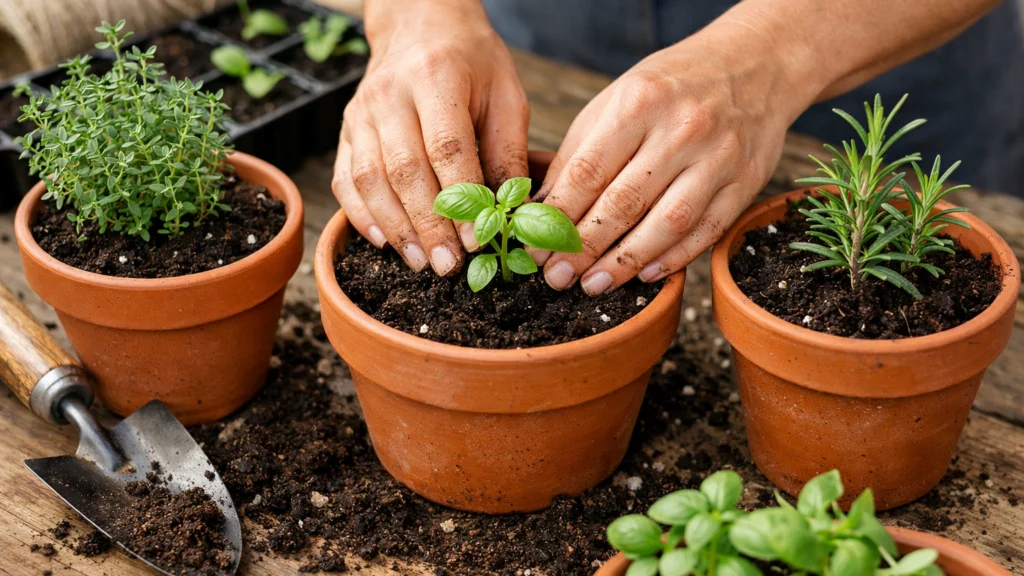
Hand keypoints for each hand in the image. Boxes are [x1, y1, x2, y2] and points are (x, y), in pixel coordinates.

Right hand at [332, 0, 528, 274]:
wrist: (420, 22)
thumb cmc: (472, 61)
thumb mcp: (505, 95)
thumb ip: (507, 152)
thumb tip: (512, 212)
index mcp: (436, 78)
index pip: (447, 149)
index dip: (460, 201)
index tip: (476, 241)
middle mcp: (389, 95)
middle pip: (404, 171)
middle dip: (427, 225)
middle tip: (448, 266)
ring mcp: (361, 113)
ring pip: (369, 180)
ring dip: (395, 228)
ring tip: (421, 262)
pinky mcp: (346, 129)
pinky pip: (345, 179)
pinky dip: (361, 215)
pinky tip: (384, 241)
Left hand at [531, 24, 813, 293]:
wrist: (754, 64)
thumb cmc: (671, 86)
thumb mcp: (617, 99)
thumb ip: (579, 152)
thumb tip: (543, 209)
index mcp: (639, 103)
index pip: (588, 172)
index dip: (557, 217)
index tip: (534, 248)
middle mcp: (682, 130)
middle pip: (624, 203)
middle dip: (584, 248)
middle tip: (556, 277)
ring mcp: (718, 158)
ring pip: (667, 224)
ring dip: (625, 263)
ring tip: (593, 285)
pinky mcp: (746, 182)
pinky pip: (706, 230)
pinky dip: (674, 258)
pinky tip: (643, 275)